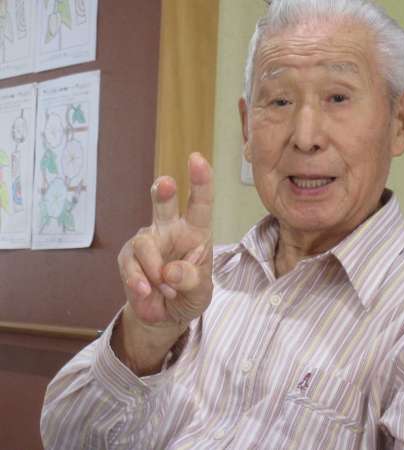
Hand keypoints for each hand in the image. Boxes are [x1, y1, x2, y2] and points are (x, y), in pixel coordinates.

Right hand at [118, 153, 212, 328]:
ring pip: (144, 244)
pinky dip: (139, 282)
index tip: (197, 160)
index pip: (200, 203)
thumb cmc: (189, 294)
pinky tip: (145, 291)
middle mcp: (170, 229)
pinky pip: (130, 265)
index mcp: (196, 231)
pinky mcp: (128, 257)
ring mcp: (147, 241)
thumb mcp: (200, 293)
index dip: (200, 181)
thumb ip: (191, 281)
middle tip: (166, 183)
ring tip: (166, 290)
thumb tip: (170, 271)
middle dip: (163, 191)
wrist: (165, 315)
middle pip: (164, 203)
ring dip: (156, 272)